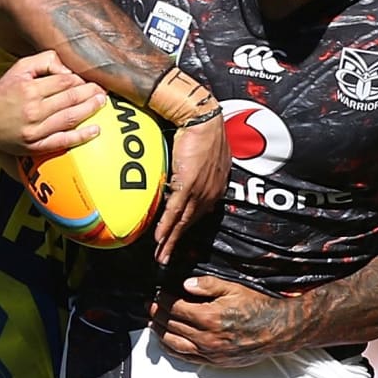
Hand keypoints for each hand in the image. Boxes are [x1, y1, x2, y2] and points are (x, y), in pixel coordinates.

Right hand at [0, 50, 106, 155]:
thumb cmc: (2, 94)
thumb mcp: (18, 70)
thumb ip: (44, 62)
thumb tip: (67, 67)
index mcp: (28, 88)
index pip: (64, 81)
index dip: (80, 79)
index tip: (89, 78)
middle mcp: (32, 109)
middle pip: (71, 98)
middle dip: (91, 92)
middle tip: (103, 89)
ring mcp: (34, 130)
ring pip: (70, 117)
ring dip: (90, 109)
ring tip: (102, 102)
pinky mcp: (35, 146)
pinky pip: (63, 141)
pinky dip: (81, 136)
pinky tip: (95, 130)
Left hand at [149, 275, 288, 366]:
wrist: (276, 330)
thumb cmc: (257, 307)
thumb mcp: (234, 288)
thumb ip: (208, 285)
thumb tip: (186, 284)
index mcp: (209, 316)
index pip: (175, 307)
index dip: (162, 300)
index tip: (156, 295)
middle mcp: (206, 336)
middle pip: (172, 325)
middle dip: (157, 314)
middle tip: (149, 306)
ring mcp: (209, 351)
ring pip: (174, 343)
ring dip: (159, 332)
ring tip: (152, 323)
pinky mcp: (213, 361)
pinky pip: (186, 357)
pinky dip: (172, 349)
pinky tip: (167, 342)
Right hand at [153, 115, 229, 263]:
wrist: (203, 120)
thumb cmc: (205, 132)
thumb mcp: (209, 156)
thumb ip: (203, 170)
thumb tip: (192, 174)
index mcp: (217, 186)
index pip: (201, 212)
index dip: (188, 227)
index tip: (179, 238)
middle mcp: (210, 192)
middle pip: (191, 222)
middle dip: (178, 242)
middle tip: (167, 257)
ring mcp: (199, 190)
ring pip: (183, 221)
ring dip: (170, 241)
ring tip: (161, 255)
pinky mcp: (188, 185)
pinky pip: (175, 211)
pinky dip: (167, 227)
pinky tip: (160, 239)